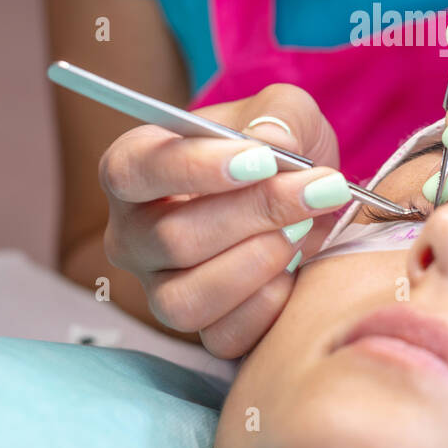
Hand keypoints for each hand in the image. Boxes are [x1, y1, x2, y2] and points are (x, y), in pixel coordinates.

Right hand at [100, 85, 345, 357]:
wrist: (304, 202)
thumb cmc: (276, 151)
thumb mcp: (284, 111)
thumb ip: (279, 116)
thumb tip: (270, 143)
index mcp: (133, 169)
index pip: (132, 172)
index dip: (195, 168)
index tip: (262, 160)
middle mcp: (133, 234)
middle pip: (172, 238)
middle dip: (255, 213)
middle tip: (316, 189)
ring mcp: (159, 287)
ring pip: (186, 298)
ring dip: (258, 262)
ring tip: (302, 229)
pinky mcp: (200, 328)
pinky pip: (221, 336)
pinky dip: (267, 305)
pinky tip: (294, 270)